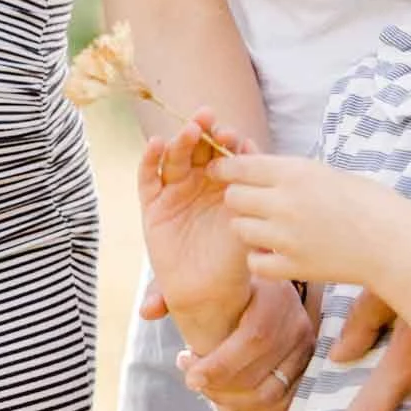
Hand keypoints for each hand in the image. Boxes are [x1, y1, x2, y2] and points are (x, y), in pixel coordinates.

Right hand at [136, 114, 254, 336]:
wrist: (210, 290)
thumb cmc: (234, 256)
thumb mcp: (250, 225)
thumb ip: (254, 198)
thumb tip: (261, 170)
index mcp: (225, 182)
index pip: (225, 153)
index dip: (228, 141)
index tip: (234, 136)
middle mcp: (199, 180)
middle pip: (199, 148)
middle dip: (204, 131)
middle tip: (209, 120)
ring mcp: (175, 189)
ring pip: (175, 157)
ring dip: (181, 141)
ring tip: (190, 131)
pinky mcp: (153, 203)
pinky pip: (149, 177)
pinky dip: (149, 159)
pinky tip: (155, 144)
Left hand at [178, 275, 315, 410]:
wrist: (261, 281)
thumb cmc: (222, 279)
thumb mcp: (194, 274)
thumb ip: (167, 289)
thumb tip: (147, 311)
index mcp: (273, 293)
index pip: (254, 338)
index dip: (220, 364)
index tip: (185, 367)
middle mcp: (295, 321)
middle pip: (259, 371)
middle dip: (218, 384)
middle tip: (191, 377)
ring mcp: (304, 346)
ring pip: (269, 392)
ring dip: (229, 398)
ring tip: (204, 384)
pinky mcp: (304, 366)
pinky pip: (278, 400)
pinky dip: (247, 407)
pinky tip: (224, 394)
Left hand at [214, 151, 396, 292]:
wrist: (396, 245)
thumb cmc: (372, 204)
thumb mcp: (330, 174)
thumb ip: (293, 175)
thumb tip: (260, 172)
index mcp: (296, 172)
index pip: (239, 166)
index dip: (226, 169)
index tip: (222, 172)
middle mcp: (285, 202)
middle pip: (233, 198)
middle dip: (239, 199)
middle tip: (253, 204)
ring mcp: (286, 237)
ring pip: (239, 229)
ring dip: (248, 228)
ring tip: (268, 229)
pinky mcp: (292, 267)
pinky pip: (254, 261)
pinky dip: (260, 258)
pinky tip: (276, 253)